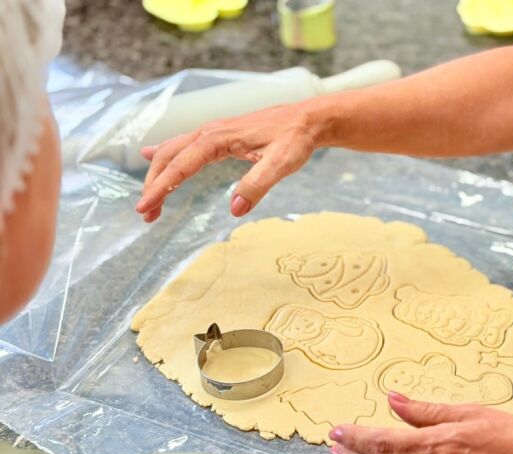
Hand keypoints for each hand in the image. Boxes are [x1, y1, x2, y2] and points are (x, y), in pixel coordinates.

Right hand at [135, 103, 321, 221]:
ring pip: (174, 152)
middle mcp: (209, 132)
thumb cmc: (295, 139)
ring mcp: (212, 132)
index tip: (145, 208)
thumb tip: (234, 209)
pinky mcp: (219, 135)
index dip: (160, 188)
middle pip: (169, 158)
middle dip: (154, 185)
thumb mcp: (281, 164)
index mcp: (217, 139)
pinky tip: (150, 155)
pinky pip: (184, 145)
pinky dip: (166, 155)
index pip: (180, 167)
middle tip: (146, 214)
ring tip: (150, 200)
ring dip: (158, 174)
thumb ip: (257, 185)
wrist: (307, 120)